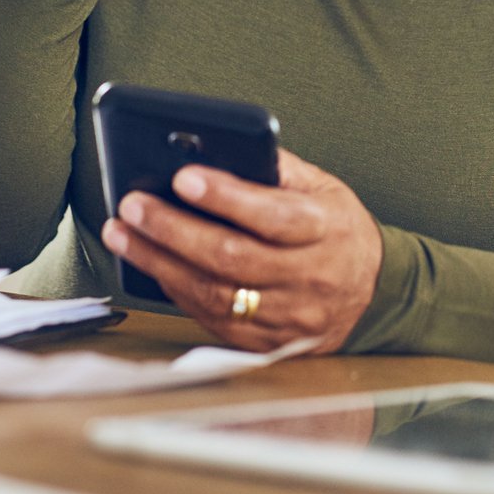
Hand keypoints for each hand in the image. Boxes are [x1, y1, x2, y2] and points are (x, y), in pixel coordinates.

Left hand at [99, 148, 382, 352]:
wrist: (371, 295)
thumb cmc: (335, 229)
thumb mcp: (323, 187)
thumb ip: (277, 168)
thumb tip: (217, 150)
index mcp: (326, 229)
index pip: (272, 216)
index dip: (226, 198)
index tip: (184, 176)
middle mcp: (309, 277)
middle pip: (232, 257)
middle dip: (174, 229)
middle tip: (133, 204)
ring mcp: (288, 316)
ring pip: (215, 293)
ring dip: (160, 261)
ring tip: (122, 232)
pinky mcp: (267, 343)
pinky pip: (213, 319)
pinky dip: (175, 291)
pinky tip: (149, 264)